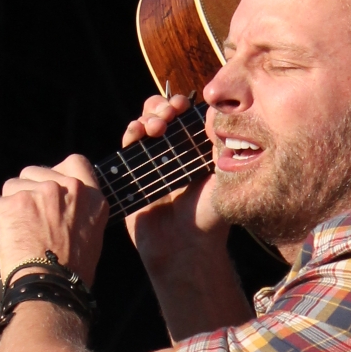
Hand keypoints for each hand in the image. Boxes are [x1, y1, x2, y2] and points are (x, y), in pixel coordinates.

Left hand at [0, 154, 107, 285]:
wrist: (50, 289)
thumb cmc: (69, 275)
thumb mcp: (90, 237)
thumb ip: (78, 211)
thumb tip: (59, 206)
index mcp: (92, 198)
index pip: (76, 162)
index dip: (56, 172)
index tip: (47, 185)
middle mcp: (69, 189)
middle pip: (36, 172)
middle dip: (26, 190)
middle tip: (25, 215)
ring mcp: (43, 193)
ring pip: (13, 185)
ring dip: (10, 204)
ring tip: (15, 230)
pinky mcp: (17, 202)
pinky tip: (1, 236)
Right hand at [120, 93, 225, 266]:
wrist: (183, 247)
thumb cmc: (209, 216)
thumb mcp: (222, 177)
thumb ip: (219, 145)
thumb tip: (212, 111)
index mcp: (195, 150)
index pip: (185, 116)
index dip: (181, 105)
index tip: (182, 106)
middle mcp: (173, 152)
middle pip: (161, 114)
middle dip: (162, 107)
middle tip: (167, 117)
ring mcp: (151, 162)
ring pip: (143, 125)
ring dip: (147, 116)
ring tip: (154, 127)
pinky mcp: (132, 174)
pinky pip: (128, 146)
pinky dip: (131, 132)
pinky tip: (137, 132)